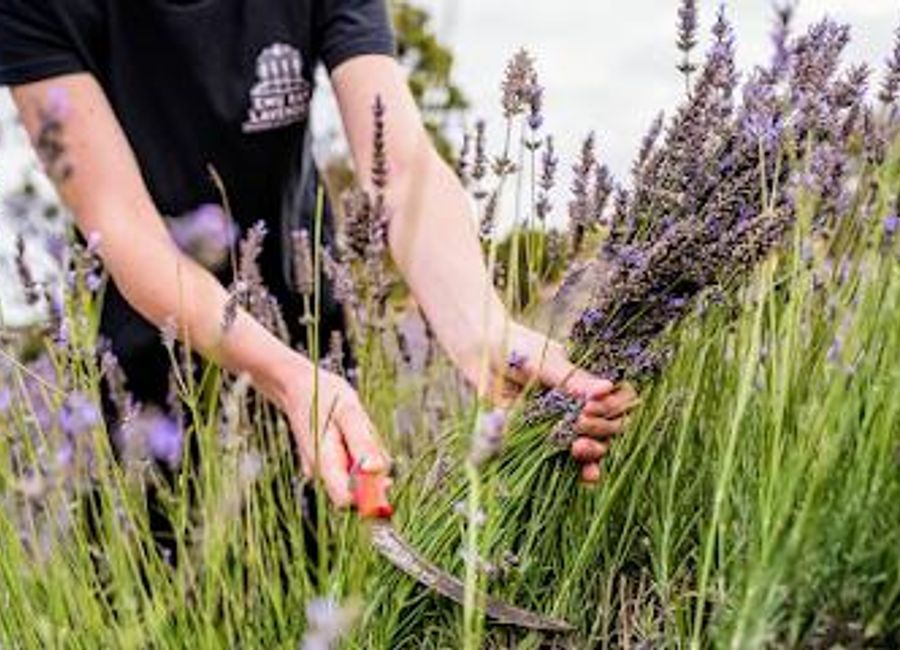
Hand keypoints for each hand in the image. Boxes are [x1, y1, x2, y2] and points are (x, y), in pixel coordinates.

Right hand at [282, 364, 389, 506]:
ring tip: (360, 427)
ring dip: (368, 457)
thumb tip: (378, 470)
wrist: (298, 385)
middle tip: (370, 437)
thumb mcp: (349, 412)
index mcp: (323, 464)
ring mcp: (322, 468)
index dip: (369, 495)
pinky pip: (352, 464)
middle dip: (373, 470)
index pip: (347, 500)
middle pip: (356, 489)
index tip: (384, 475)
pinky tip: (354, 431)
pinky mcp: (328, 462)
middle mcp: (320, 472)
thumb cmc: (324, 395)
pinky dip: (360, 452)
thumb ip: (363, 443)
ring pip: (357, 475)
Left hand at [480, 322, 638, 482]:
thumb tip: (607, 388)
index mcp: (589, 381)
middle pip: (614, 425)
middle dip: (603, 428)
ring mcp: (567, 423)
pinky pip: (574, 461)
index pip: (623, 399)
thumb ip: (574, 379)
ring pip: (599, 445)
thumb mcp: (546, 362)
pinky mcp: (548, 440)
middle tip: (580, 421)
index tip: (593, 406)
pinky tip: (587, 476)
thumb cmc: (517, 349)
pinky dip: (584, 469)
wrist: (481, 356)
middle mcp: (583, 403)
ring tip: (577, 447)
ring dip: (596, 450)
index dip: (615, 407)